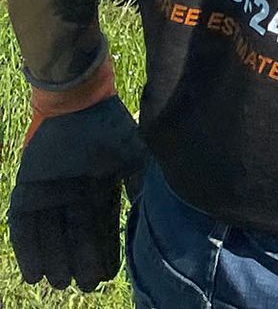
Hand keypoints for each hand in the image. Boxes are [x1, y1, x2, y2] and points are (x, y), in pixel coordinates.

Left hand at [8, 54, 146, 291]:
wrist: (77, 102)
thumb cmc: (109, 127)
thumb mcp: (133, 155)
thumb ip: (138, 184)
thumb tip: (142, 214)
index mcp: (98, 190)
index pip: (101, 228)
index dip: (105, 252)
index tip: (108, 275)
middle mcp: (72, 197)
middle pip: (74, 237)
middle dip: (79, 263)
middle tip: (84, 285)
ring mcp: (49, 194)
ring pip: (49, 236)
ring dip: (53, 260)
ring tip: (59, 283)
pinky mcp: (27, 189)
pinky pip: (24, 226)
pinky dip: (27, 249)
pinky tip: (33, 271)